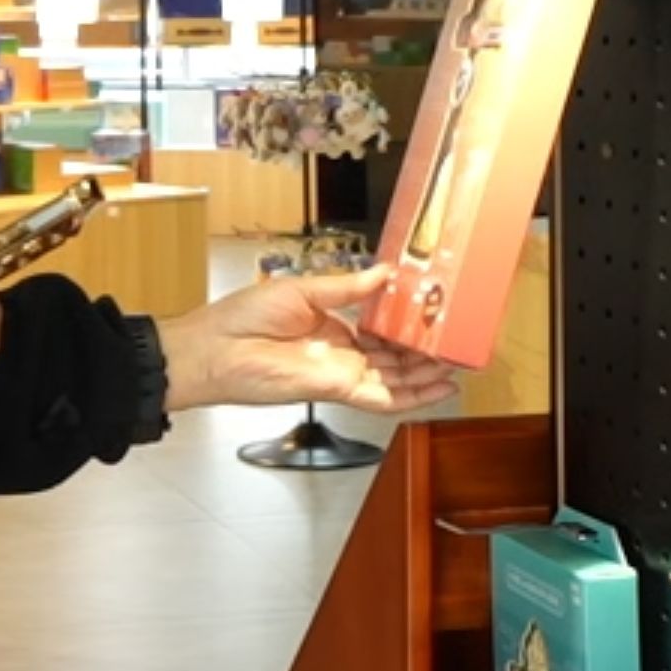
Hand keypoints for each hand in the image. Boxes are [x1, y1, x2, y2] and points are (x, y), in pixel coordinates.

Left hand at [156, 267, 461, 417]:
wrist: (214, 350)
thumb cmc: (242, 318)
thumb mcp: (303, 290)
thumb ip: (347, 287)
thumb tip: (383, 272)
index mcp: (332, 327)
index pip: (380, 330)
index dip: (408, 326)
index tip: (433, 316)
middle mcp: (340, 353)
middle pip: (393, 358)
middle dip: (424, 354)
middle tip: (455, 344)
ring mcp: (340, 374)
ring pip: (394, 380)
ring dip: (425, 376)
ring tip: (457, 366)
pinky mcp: (336, 390)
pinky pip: (381, 398)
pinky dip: (410, 397)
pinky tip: (437, 390)